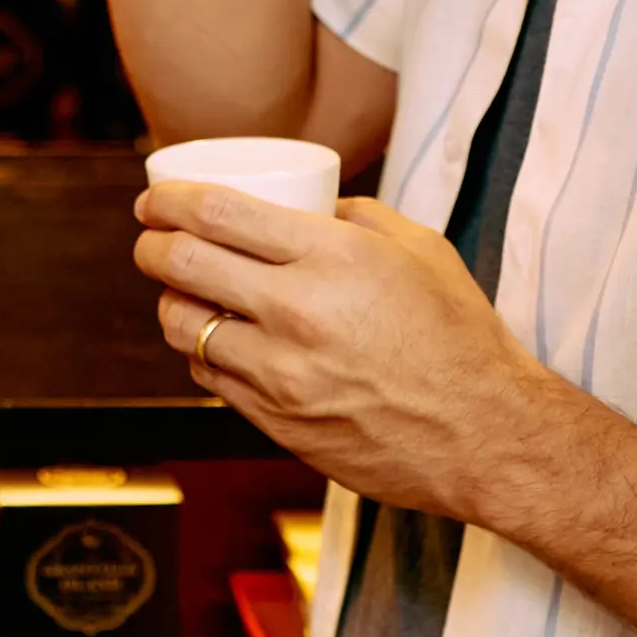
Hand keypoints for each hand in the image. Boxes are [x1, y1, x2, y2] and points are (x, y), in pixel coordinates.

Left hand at [133, 180, 577, 521]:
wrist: (485, 436)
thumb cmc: (460, 338)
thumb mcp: (421, 250)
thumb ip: (357, 217)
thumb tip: (310, 205)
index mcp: (333, 257)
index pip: (215, 214)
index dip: (168, 201)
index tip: (155, 199)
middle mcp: (297, 312)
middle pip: (182, 265)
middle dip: (151, 244)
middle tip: (151, 238)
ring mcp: (281, 374)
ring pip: (184, 326)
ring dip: (170, 301)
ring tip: (181, 291)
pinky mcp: (276, 422)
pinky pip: (211, 377)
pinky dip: (203, 351)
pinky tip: (215, 339)